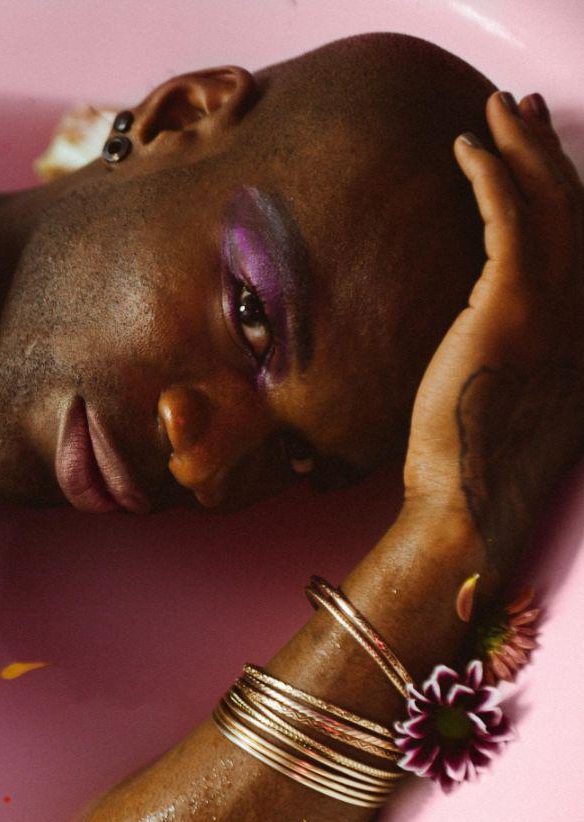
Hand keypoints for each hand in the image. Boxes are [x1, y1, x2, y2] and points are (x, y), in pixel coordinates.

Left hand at [404, 91, 583, 573]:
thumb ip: (526, 340)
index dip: (562, 177)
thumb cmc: (479, 455)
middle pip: (572, 203)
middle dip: (544, 147)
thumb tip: (498, 314)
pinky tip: (466, 150)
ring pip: (545, 202)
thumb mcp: (518, 388)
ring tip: (489, 109)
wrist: (469, 498)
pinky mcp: (512, 306)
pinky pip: (507, 222)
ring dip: (519, 146)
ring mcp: (557, 305)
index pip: (582, 229)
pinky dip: (491, 178)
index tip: (535, 140)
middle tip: (515, 106)